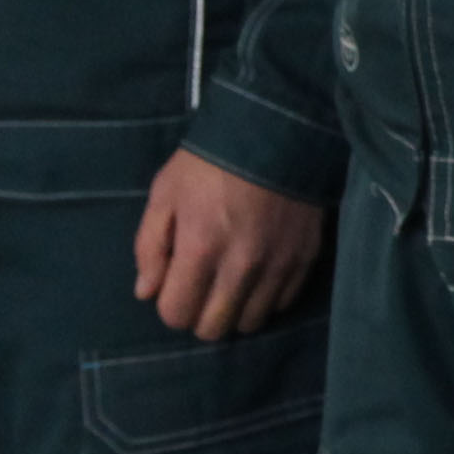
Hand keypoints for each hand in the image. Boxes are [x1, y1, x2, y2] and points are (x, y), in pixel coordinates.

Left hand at [133, 146, 326, 338]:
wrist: (277, 126)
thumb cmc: (210, 161)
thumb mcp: (165, 193)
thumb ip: (149, 246)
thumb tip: (146, 292)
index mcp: (200, 249)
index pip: (176, 315)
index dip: (170, 303)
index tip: (176, 281)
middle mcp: (241, 266)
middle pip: (214, 328)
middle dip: (200, 313)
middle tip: (203, 284)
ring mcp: (278, 262)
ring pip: (251, 322)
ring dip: (236, 308)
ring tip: (233, 281)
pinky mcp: (306, 254)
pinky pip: (284, 302)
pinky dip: (269, 296)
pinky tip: (261, 272)